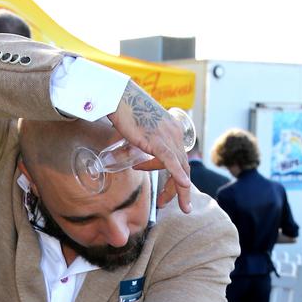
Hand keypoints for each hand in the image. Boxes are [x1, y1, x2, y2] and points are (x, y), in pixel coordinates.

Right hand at [108, 81, 191, 213]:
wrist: (118, 97)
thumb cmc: (125, 112)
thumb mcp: (140, 132)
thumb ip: (143, 145)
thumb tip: (136, 160)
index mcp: (173, 131)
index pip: (180, 160)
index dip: (176, 179)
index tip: (168, 193)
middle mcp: (174, 133)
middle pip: (183, 167)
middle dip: (179, 189)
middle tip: (171, 204)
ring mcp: (167, 136)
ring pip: (179, 167)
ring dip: (178, 190)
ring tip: (170, 204)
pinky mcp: (156, 139)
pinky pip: (170, 160)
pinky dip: (177, 175)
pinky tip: (183, 186)